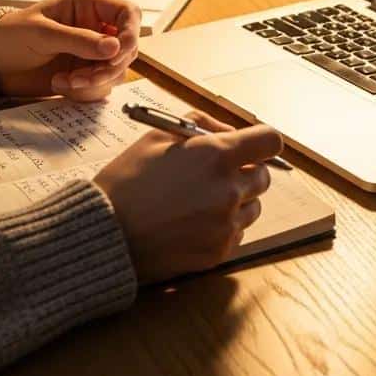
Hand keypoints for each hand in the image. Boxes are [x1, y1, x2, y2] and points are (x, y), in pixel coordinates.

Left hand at [0, 0, 139, 99]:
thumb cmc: (11, 35)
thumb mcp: (42, 33)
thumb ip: (79, 40)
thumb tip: (115, 47)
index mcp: (88, 5)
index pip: (128, 13)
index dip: (131, 31)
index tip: (120, 51)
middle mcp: (96, 27)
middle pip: (128, 47)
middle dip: (109, 66)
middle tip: (84, 76)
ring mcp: (92, 53)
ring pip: (117, 70)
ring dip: (94, 81)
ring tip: (65, 81)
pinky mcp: (86, 73)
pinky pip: (101, 86)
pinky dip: (84, 91)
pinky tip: (60, 84)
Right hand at [94, 111, 282, 282]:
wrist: (105, 233)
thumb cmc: (127, 180)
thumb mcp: (157, 135)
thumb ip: (199, 124)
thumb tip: (228, 132)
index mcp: (217, 155)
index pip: (271, 142)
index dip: (262, 142)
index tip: (252, 146)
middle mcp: (229, 190)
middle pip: (264, 177)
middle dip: (246, 171)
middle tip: (216, 174)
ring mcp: (225, 224)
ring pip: (253, 207)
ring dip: (237, 201)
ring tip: (200, 200)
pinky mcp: (218, 252)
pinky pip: (237, 233)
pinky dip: (223, 227)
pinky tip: (193, 222)